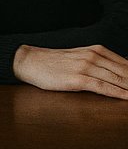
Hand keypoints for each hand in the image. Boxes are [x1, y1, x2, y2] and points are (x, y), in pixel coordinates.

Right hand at [12, 44, 127, 99]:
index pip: (126, 64)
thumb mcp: (79, 56)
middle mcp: (93, 56)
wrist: (29, 61)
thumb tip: (118, 72)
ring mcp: (86, 67)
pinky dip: (118, 93)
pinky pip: (103, 87)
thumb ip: (98, 62)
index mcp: (96, 50)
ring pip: (117, 79)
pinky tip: (127, 98)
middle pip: (125, 72)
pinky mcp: (77, 79)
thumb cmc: (53, 62)